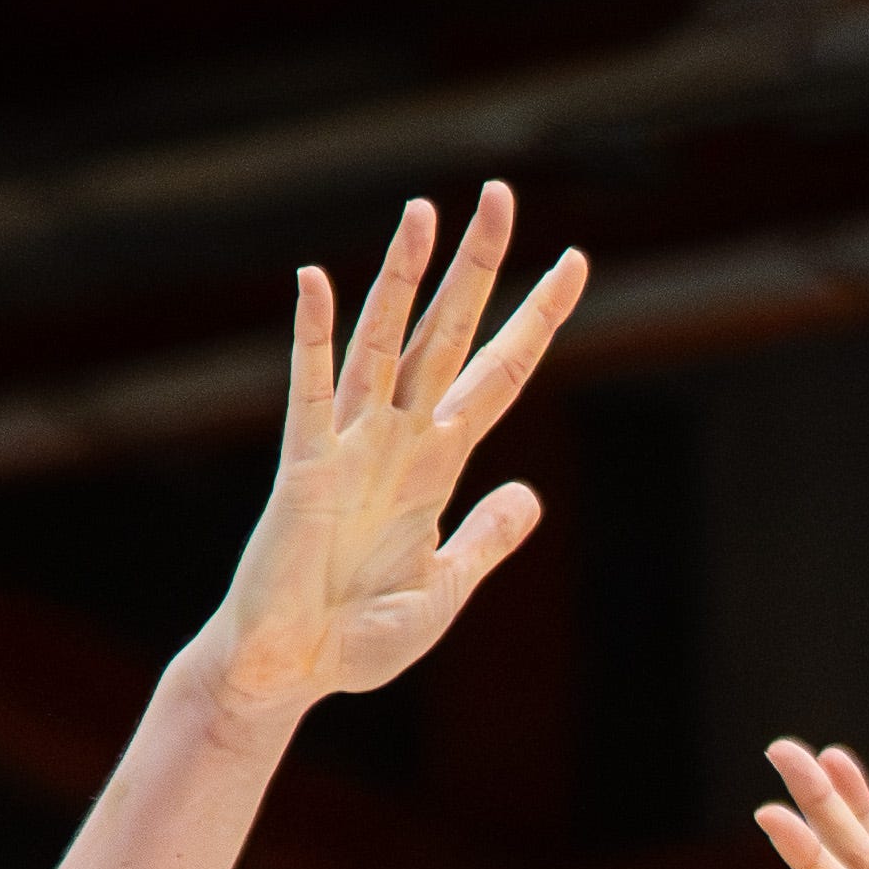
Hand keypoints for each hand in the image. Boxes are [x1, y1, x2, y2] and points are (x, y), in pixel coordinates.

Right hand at [172, 184, 586, 740]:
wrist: (291, 674)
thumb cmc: (356, 638)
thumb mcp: (445, 588)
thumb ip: (486, 539)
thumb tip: (531, 494)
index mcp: (436, 467)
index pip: (500, 375)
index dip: (538, 321)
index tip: (577, 262)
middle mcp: (396, 441)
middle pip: (448, 336)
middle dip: (477, 268)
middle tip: (501, 194)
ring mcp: (350, 448)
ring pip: (384, 343)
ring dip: (402, 279)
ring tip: (424, 210)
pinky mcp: (304, 468)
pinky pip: (310, 392)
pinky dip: (311, 337)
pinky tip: (314, 280)